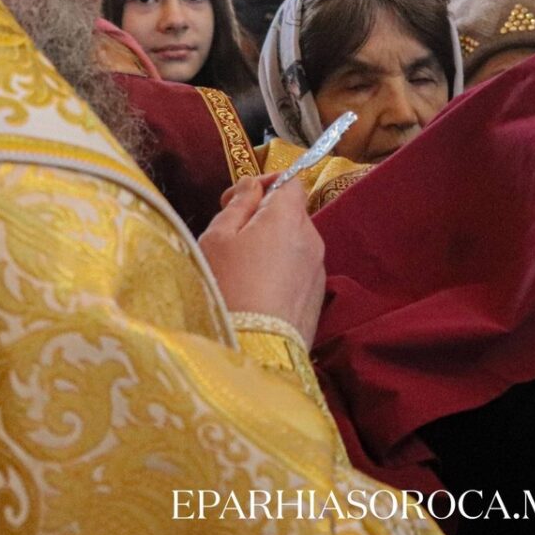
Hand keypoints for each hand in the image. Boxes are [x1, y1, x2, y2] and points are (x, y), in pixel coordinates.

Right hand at [200, 175, 326, 344]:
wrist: (251, 353)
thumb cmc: (226, 288)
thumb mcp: (217, 238)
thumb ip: (239, 204)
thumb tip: (253, 186)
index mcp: (288, 218)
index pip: (290, 181)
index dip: (263, 184)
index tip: (234, 199)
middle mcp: (312, 239)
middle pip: (291, 213)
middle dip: (264, 218)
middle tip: (230, 236)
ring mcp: (317, 271)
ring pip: (294, 244)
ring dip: (272, 246)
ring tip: (240, 270)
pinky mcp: (317, 299)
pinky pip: (298, 272)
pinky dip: (280, 272)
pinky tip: (256, 293)